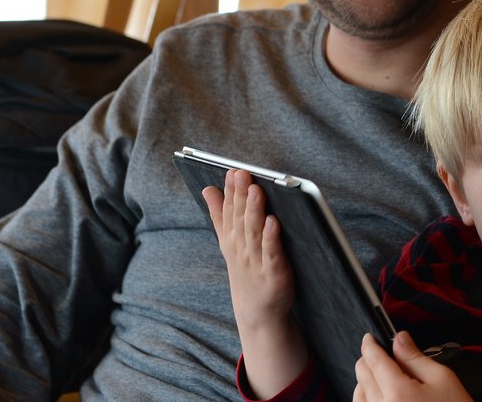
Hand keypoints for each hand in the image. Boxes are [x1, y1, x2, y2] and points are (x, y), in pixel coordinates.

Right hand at [205, 170, 306, 397]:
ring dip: (254, 211)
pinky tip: (274, 222)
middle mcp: (242, 248)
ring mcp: (257, 261)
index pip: (230, 210)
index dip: (231, 190)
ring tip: (256, 191)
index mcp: (232, 238)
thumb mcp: (229, 241)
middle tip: (242, 173)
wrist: (258, 311)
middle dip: (241, 195)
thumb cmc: (246, 268)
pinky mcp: (273, 273)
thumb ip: (220, 214)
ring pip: (255, 232)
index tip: (232, 170)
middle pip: (241, 218)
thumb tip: (207, 188)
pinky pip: (272, 253)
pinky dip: (272, 238)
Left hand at [353, 331, 472, 400]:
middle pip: (362, 375)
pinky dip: (366, 399)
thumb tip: (398, 339)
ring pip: (358, 394)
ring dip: (366, 381)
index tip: (369, 338)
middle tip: (381, 354)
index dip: (370, 344)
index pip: (373, 360)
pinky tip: (380, 395)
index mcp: (397, 393)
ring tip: (383, 376)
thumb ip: (415, 357)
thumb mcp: (442, 379)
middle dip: (369, 360)